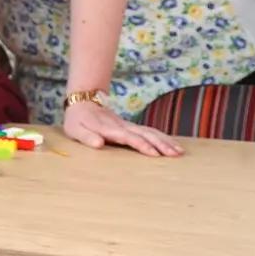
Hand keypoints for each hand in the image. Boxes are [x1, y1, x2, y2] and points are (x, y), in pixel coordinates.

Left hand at [63, 99, 182, 155]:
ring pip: (150, 132)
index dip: (141, 145)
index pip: (128, 137)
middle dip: (161, 144)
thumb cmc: (77, 120)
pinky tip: (173, 144)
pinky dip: (162, 137)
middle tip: (176, 154)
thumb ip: (87, 137)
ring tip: (179, 151)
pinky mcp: (131, 126)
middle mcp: (122, 126)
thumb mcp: (75, 129)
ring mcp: (128, 125)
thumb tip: (98, 144)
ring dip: (165, 141)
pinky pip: (149, 131)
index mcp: (109, 128)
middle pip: (145, 134)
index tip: (154, 153)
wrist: (83, 101)